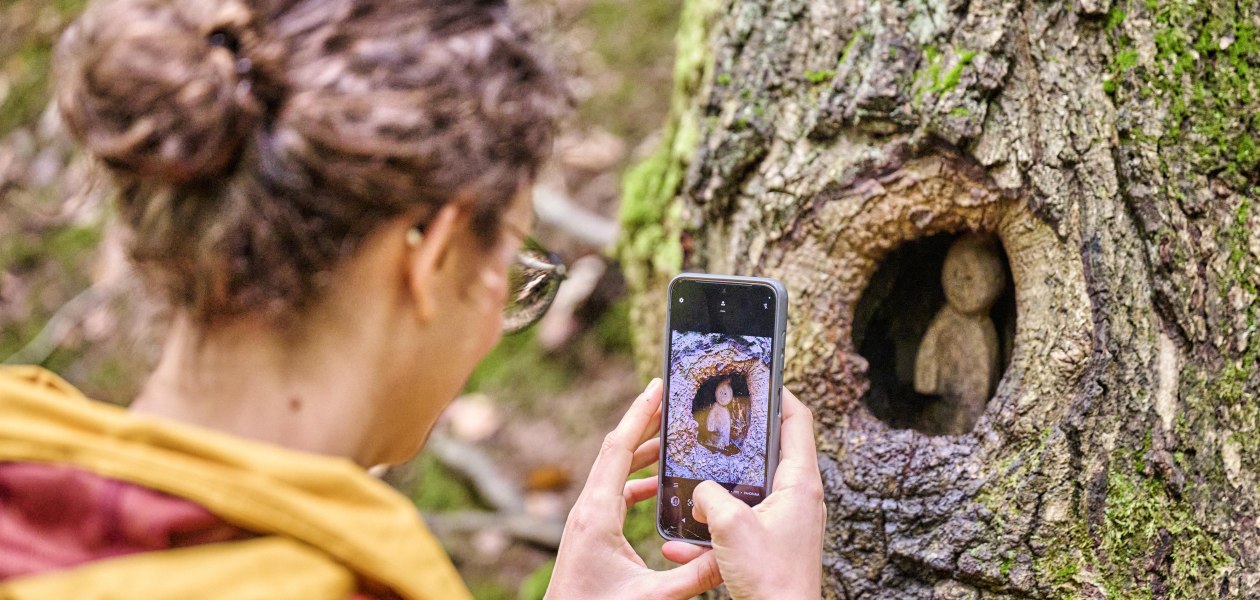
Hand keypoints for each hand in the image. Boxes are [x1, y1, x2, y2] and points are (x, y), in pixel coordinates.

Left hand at [546, 378, 721, 599]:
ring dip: (642, 453)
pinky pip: (613, 492)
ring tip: (673, 440)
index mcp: (597, 513)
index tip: (657, 386)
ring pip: (614, 471)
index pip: (618, 449)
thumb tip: (728, 557)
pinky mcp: (589, 531)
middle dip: (645, 424)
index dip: (639, 415)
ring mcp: (586, 518)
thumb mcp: (652, 597)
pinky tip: (658, 487)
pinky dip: (636, 481)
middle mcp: (588, 508)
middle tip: (672, 400)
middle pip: (616, 450)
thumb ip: (693, 578)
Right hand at [663, 388, 824, 598]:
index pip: (797, 420)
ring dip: (717, 491)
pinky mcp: (772, 545)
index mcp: (800, 482)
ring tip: (688, 487)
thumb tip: (699, 492)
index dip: (778, 393)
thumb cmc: (770, 577)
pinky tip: (681, 545)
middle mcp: (798, 498)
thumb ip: (709, 495)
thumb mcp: (730, 525)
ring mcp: (786, 522)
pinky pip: (739, 526)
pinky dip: (713, 530)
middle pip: (769, 452)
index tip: (757, 377)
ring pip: (748, 491)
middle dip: (737, 440)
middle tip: (712, 425)